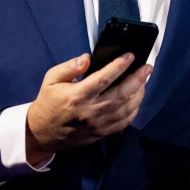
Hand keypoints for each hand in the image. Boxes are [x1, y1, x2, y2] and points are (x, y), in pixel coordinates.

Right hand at [26, 53, 151, 162]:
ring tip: (144, 80)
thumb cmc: (49, 102)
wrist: (42, 132)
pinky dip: (134, 111)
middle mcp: (90, 110)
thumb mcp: (51, 79)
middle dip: (137, 79)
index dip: (119, 66)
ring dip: (139, 94)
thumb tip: (87, 58)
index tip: (130, 56)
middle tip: (147, 67)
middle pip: (121, 94)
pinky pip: (123, 123)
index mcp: (77, 95)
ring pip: (126, 109)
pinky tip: (137, 99)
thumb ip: (69, 66)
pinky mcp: (101, 133)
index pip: (103, 78)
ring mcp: (97, 124)